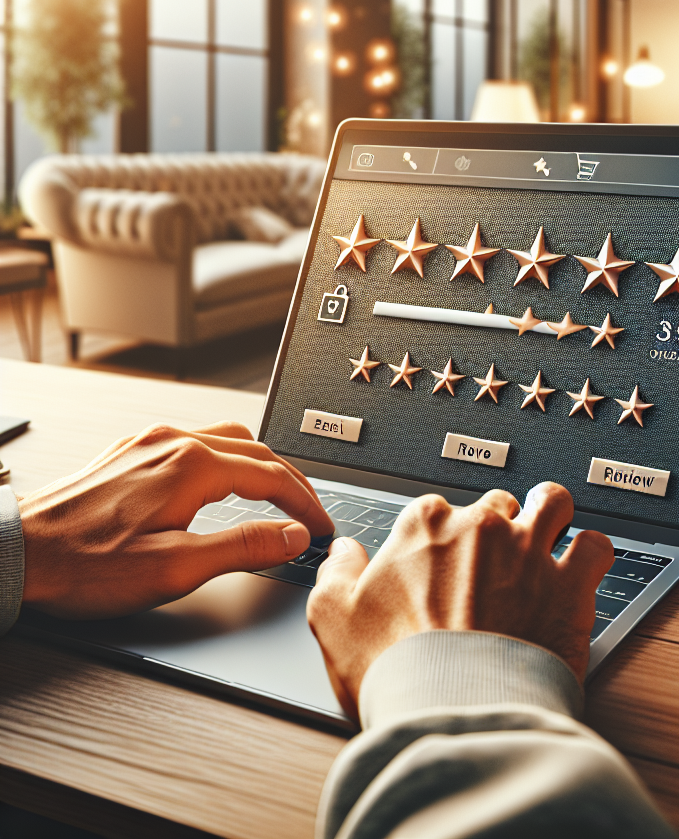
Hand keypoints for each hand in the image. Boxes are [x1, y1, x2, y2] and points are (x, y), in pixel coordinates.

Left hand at [18, 421, 334, 617]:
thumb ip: (244, 547)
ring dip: (261, 464)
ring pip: (227, 438)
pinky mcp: (131, 450)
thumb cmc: (83, 565)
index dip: (305, 503)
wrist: (14, 552)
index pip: (272, 476)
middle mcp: (173, 442)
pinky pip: (196, 440)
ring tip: (277, 493)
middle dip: (291, 482)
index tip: (320, 527)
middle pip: (256, 451)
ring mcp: (150, 442)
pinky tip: (222, 479)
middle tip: (309, 513)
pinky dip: (227, 458)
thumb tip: (292, 536)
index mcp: (191, 466)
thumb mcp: (174, 568)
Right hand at [307, 482, 613, 717]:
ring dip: (551, 515)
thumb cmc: (398, 671)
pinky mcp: (569, 582)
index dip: (440, 537)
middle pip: (496, 505)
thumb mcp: (334, 622)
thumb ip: (337, 575)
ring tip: (549, 535)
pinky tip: (583, 567)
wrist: (455, 712)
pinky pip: (594, 546)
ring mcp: (528, 550)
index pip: (435, 510)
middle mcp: (480, 527)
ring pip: (552, 503)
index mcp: (425, 528)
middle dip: (497, 527)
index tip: (441, 563)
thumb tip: (343, 551)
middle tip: (493, 564)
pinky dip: (591, 554)